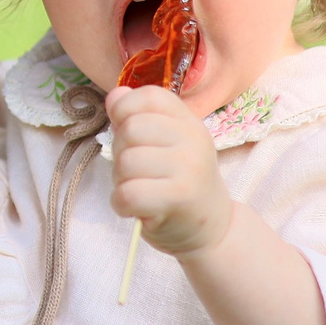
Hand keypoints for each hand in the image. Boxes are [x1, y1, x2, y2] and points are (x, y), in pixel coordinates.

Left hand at [107, 85, 231, 256]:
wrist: (211, 228)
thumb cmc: (179, 184)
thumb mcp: (165, 145)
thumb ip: (138, 118)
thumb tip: (114, 96)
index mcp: (188, 121)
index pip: (147, 96)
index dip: (124, 110)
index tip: (127, 133)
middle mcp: (192, 139)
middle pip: (130, 128)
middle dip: (121, 152)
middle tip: (137, 172)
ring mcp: (189, 167)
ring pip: (126, 162)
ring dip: (121, 181)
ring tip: (140, 190)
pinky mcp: (179, 197)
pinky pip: (128, 193)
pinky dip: (121, 204)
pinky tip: (135, 208)